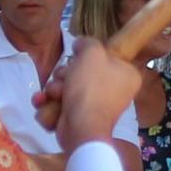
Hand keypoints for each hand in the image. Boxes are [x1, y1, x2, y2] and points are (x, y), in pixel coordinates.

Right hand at [54, 37, 144, 157]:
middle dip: (65, 75)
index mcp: (127, 75)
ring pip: (66, 88)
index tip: (79, 58)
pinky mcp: (78, 120)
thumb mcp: (92, 52)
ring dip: (54, 89)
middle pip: (81, 72)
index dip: (87, 57)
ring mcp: (95, 107)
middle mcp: (114, 91)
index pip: (105, 57)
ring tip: (56, 94)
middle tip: (64, 78)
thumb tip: (80, 45)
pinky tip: (43, 102)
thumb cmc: (91, 88)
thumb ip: (87, 42)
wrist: (81, 127)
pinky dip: (49, 104)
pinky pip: (59, 105)